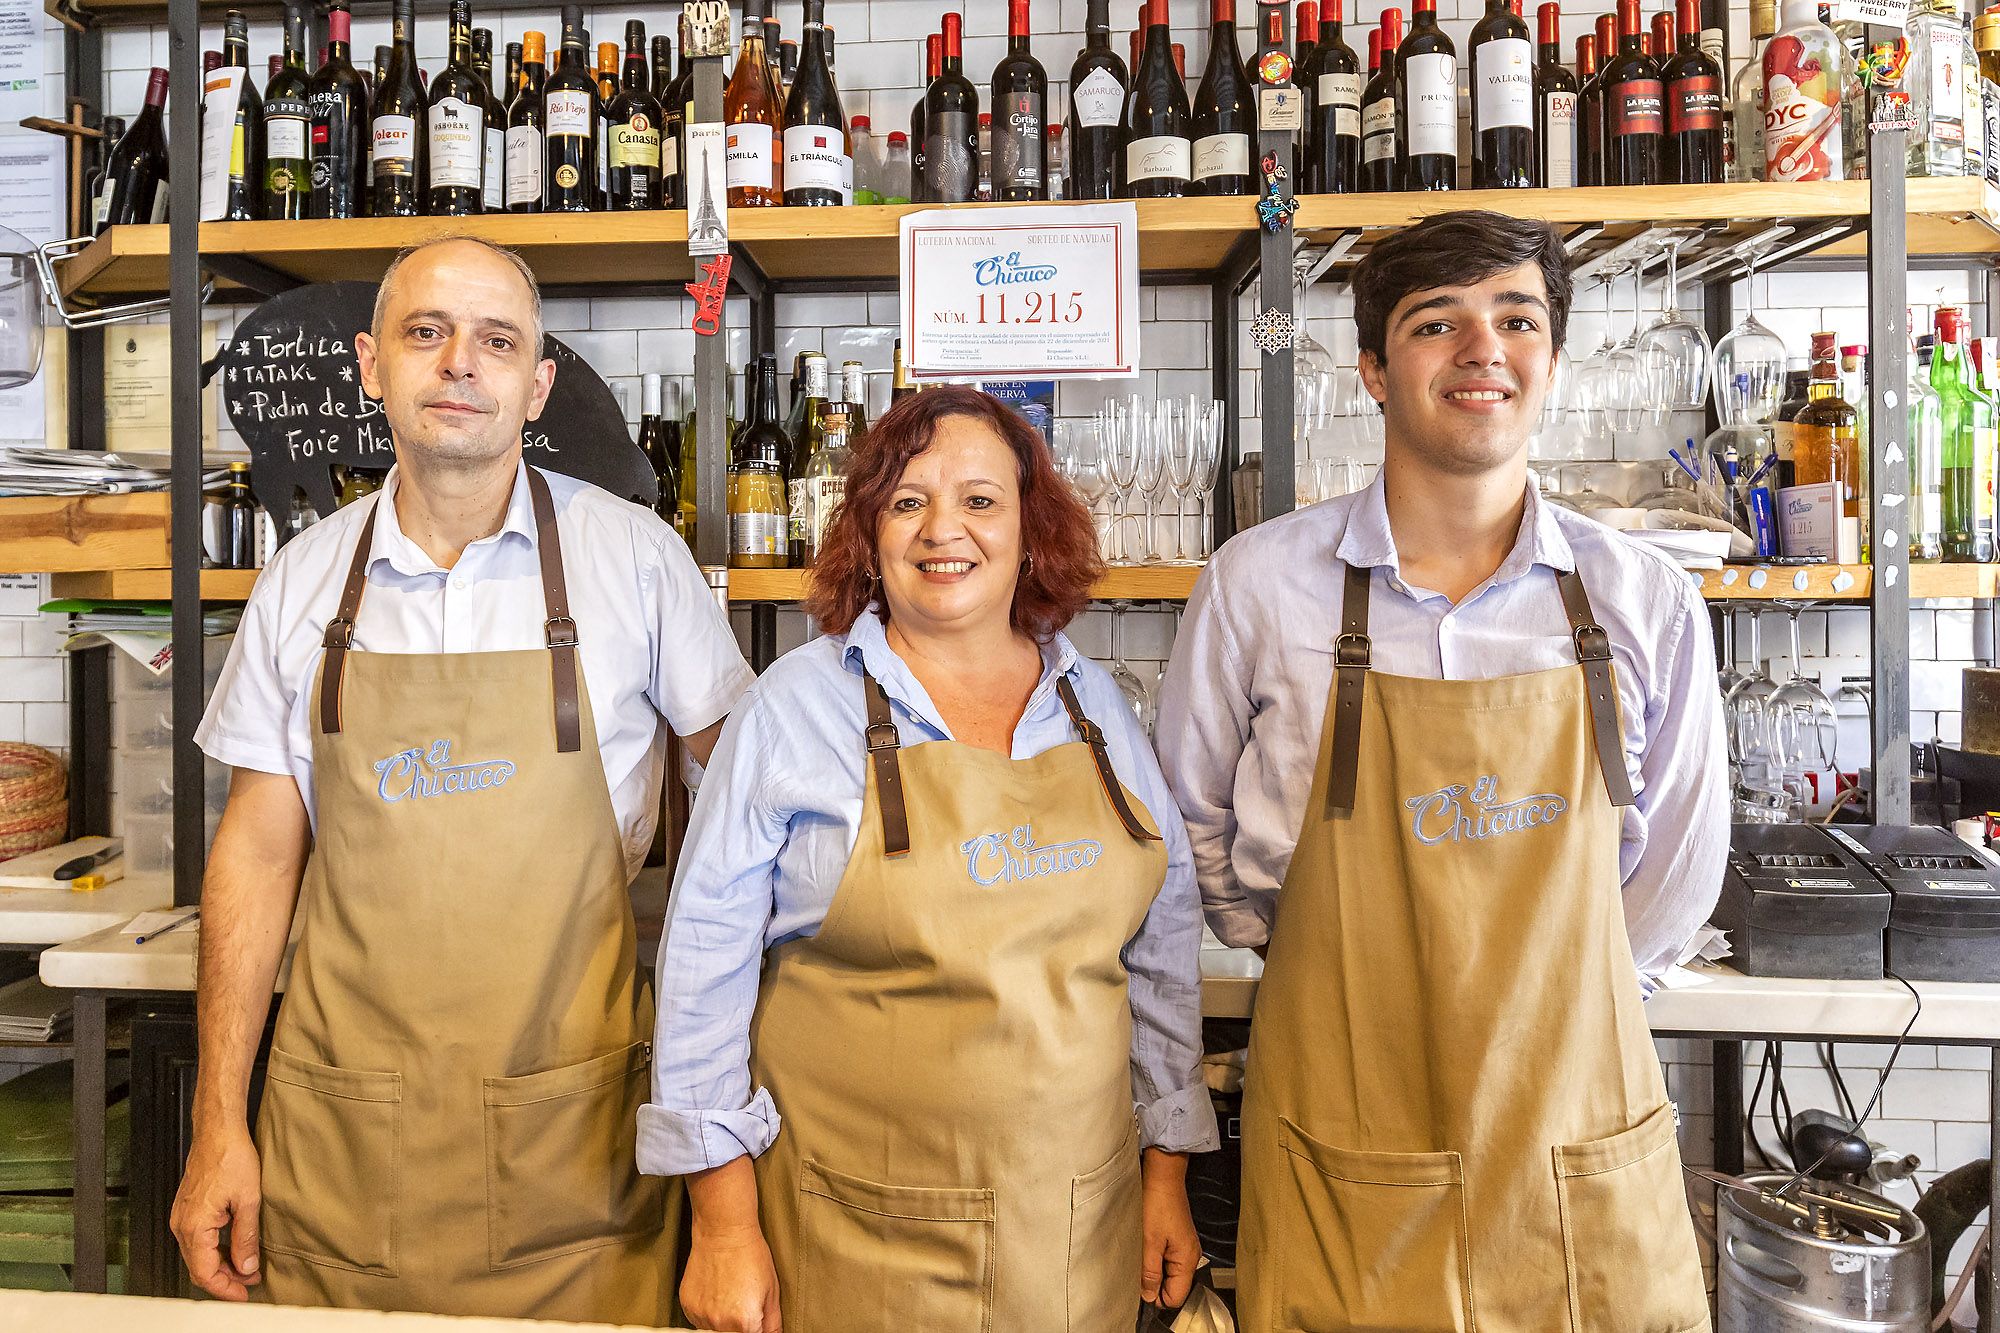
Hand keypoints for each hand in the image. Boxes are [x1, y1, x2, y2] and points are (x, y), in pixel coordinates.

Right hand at [169, 1126, 263, 1300]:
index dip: (225, 1289)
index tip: (244, 1294)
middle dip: (225, 1280)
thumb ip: (246, 1237)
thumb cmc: (230, 1156)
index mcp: (194, 1226)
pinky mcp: (188, 1210)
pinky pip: (198, 1240)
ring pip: (198, 1255)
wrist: (218, 1132)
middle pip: (199, 1268)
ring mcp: (182, 1217)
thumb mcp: (248, 1200)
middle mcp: (182, 1225)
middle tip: (250, 1283)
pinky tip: (235, 1249)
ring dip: (221, 1265)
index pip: (205, 1272)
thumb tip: (247, 1265)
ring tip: (248, 1267)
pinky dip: (215, 1250)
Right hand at [680, 1224, 781, 1332]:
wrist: (723, 1232)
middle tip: (743, 1300)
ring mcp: (700, 1315)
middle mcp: (720, 1323)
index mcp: (745, 1322)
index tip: (755, 1316)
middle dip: (740, 1325)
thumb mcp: (772, 1291)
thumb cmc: (750, 1256)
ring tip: (729, 1293)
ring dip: (723, 1321)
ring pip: (715, 1330)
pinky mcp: (687, 1306)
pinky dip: (708, 1312)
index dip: (756, 1327)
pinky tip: (716, 1292)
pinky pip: (699, 1320)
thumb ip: (773, 1324)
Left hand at [1139, 1149, 1200, 1309]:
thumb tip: (1149, 1297)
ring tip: (1140, 1254)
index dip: (1157, 1297)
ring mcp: (1183, 1248)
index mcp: (1187, 1260)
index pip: (1176, 1297)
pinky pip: (1166, 1260)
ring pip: (1167, 1273)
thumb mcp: (1149, 1243)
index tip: (1140, 1287)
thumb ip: (1150, 1273)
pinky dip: (1154, 1258)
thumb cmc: (1157, 1205)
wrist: (1162, 1178)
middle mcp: (1190, 1256)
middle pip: (1173, 1286)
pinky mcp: (1176, 1239)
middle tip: (1137, 1268)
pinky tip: (1144, 1247)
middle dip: (1154, 1283)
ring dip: (1152, 1269)